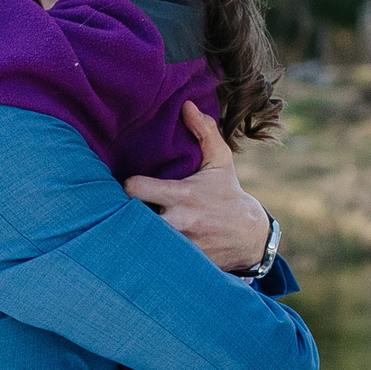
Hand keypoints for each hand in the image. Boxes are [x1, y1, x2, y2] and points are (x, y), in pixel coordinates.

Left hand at [122, 101, 271, 272]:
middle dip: (122, 213)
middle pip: (128, 218)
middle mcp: (178, 221)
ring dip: (132, 234)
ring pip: (138, 241)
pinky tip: (143, 248)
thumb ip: (204, 132)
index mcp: (182, 194)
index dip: (126, 186)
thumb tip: (186, 104)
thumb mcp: (220, 161)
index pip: (133, 188)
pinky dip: (146, 255)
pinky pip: (153, 261)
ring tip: (126, 227)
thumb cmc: (228, 195)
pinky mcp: (183, 264)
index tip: (129, 186)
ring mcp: (180, 246)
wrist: (251, 237)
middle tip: (120, 208)